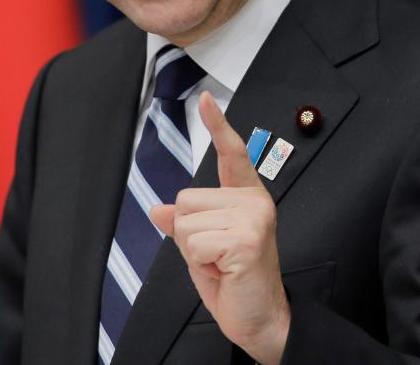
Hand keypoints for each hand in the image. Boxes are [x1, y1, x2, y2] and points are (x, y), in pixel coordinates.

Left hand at [149, 91, 289, 364]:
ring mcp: (253, 219)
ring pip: (184, 221)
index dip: (219, 125)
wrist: (260, 320)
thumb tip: (158, 210)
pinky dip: (198, 263)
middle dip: (188, 233)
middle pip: (184, 200)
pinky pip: (192, 242)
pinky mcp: (246, 239)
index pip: (232, 154)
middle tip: (216, 256)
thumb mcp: (201, 246)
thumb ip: (184, 222)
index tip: (208, 98)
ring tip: (220, 264)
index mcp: (245, 197)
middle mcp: (253, 202)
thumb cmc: (233, 280)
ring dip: (193, 249)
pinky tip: (225, 271)